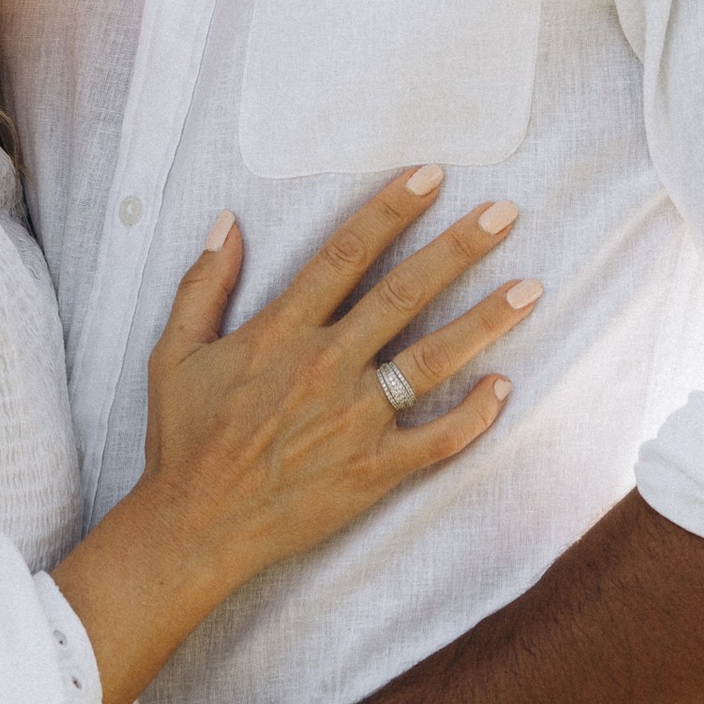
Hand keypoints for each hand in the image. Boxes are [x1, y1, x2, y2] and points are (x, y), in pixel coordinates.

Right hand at [143, 173, 534, 589]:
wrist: (194, 526)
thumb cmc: (183, 440)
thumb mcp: (173, 352)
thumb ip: (202, 284)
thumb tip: (227, 223)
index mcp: (281, 332)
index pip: (345, 254)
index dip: (390, 210)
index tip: (431, 176)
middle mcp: (325, 367)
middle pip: (404, 293)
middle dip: (459, 249)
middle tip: (505, 214)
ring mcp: (354, 420)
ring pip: (433, 360)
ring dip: (485, 321)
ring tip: (530, 289)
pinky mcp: (372, 471)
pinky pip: (436, 440)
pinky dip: (473, 415)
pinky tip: (503, 386)